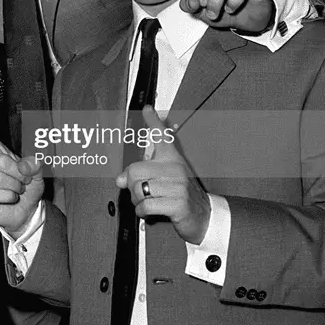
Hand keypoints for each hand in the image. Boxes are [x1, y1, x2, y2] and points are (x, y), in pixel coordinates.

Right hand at [0, 106, 43, 237]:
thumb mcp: (37, 174)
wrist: (25, 212)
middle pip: (0, 160)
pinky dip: (8, 197)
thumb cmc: (28, 190)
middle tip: (23, 182)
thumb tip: (28, 163)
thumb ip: (35, 165)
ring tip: (16, 191)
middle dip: (18, 174)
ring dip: (14, 187)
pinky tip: (8, 199)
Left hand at [116, 105, 210, 244]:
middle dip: (131, 187)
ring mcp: (178, 186)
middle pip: (135, 171)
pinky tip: (149, 211)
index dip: (153, 122)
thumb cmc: (181, 195)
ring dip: (137, 201)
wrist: (203, 215)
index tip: (147, 109)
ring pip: (139, 189)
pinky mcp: (178, 203)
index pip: (162, 137)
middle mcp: (175, 168)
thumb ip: (142, 174)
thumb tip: (120, 179)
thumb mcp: (165, 179)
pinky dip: (142, 211)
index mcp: (172, 159)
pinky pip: (146, 205)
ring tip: (146, 202)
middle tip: (139, 193)